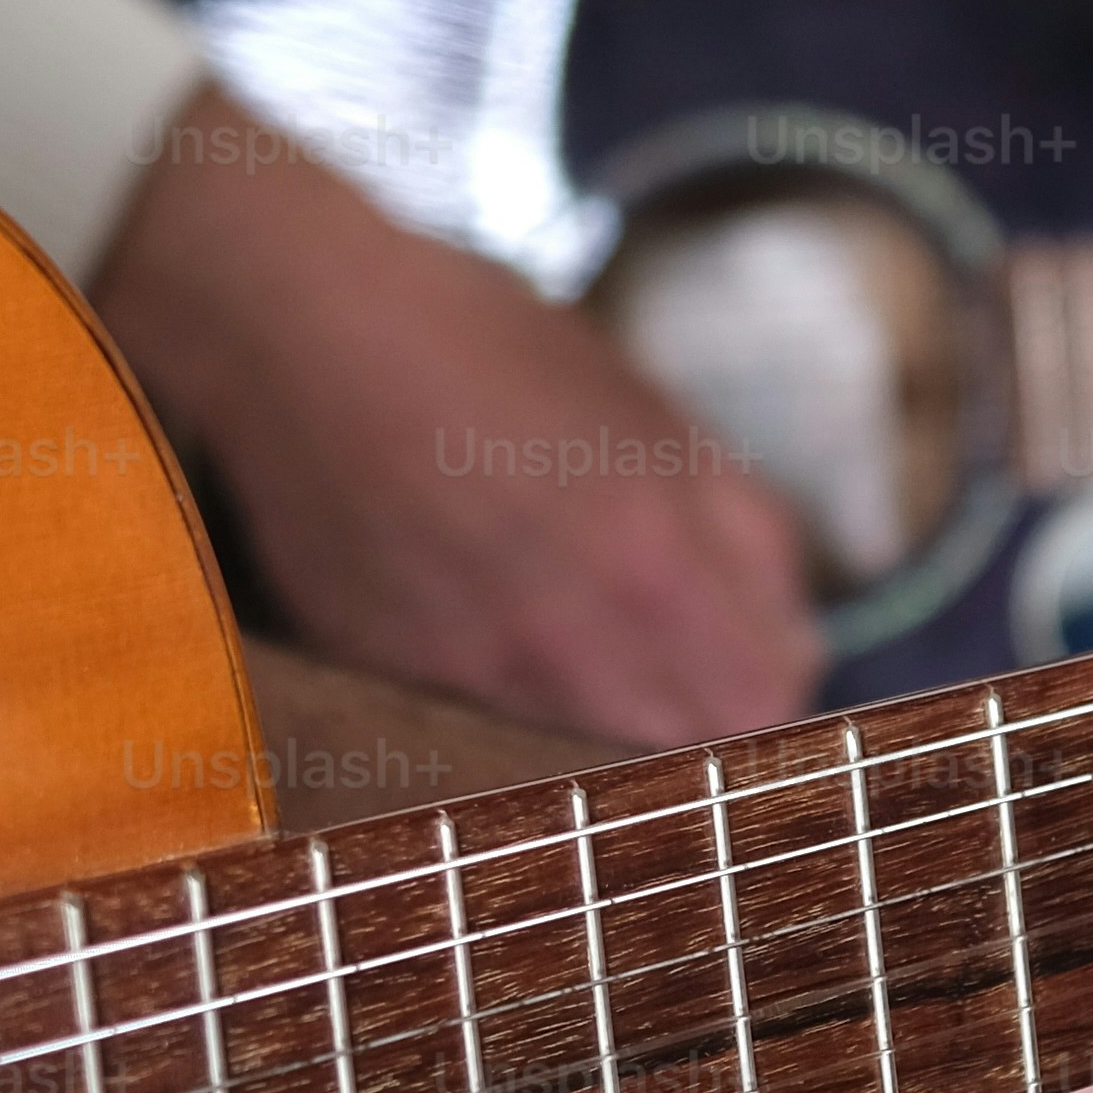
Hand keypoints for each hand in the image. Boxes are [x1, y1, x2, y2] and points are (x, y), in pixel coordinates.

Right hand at [91, 80, 825, 746]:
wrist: (298, 332)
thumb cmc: (482, 342)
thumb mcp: (647, 406)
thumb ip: (734, 524)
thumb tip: (794, 633)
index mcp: (651, 551)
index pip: (766, 698)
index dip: (774, 674)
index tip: (757, 646)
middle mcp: (566, 634)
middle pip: (686, 750)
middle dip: (704, 712)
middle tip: (686, 655)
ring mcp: (474, 670)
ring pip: (592, 760)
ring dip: (613, 718)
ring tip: (589, 638)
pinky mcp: (398, 682)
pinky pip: (493, 732)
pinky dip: (518, 705)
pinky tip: (499, 630)